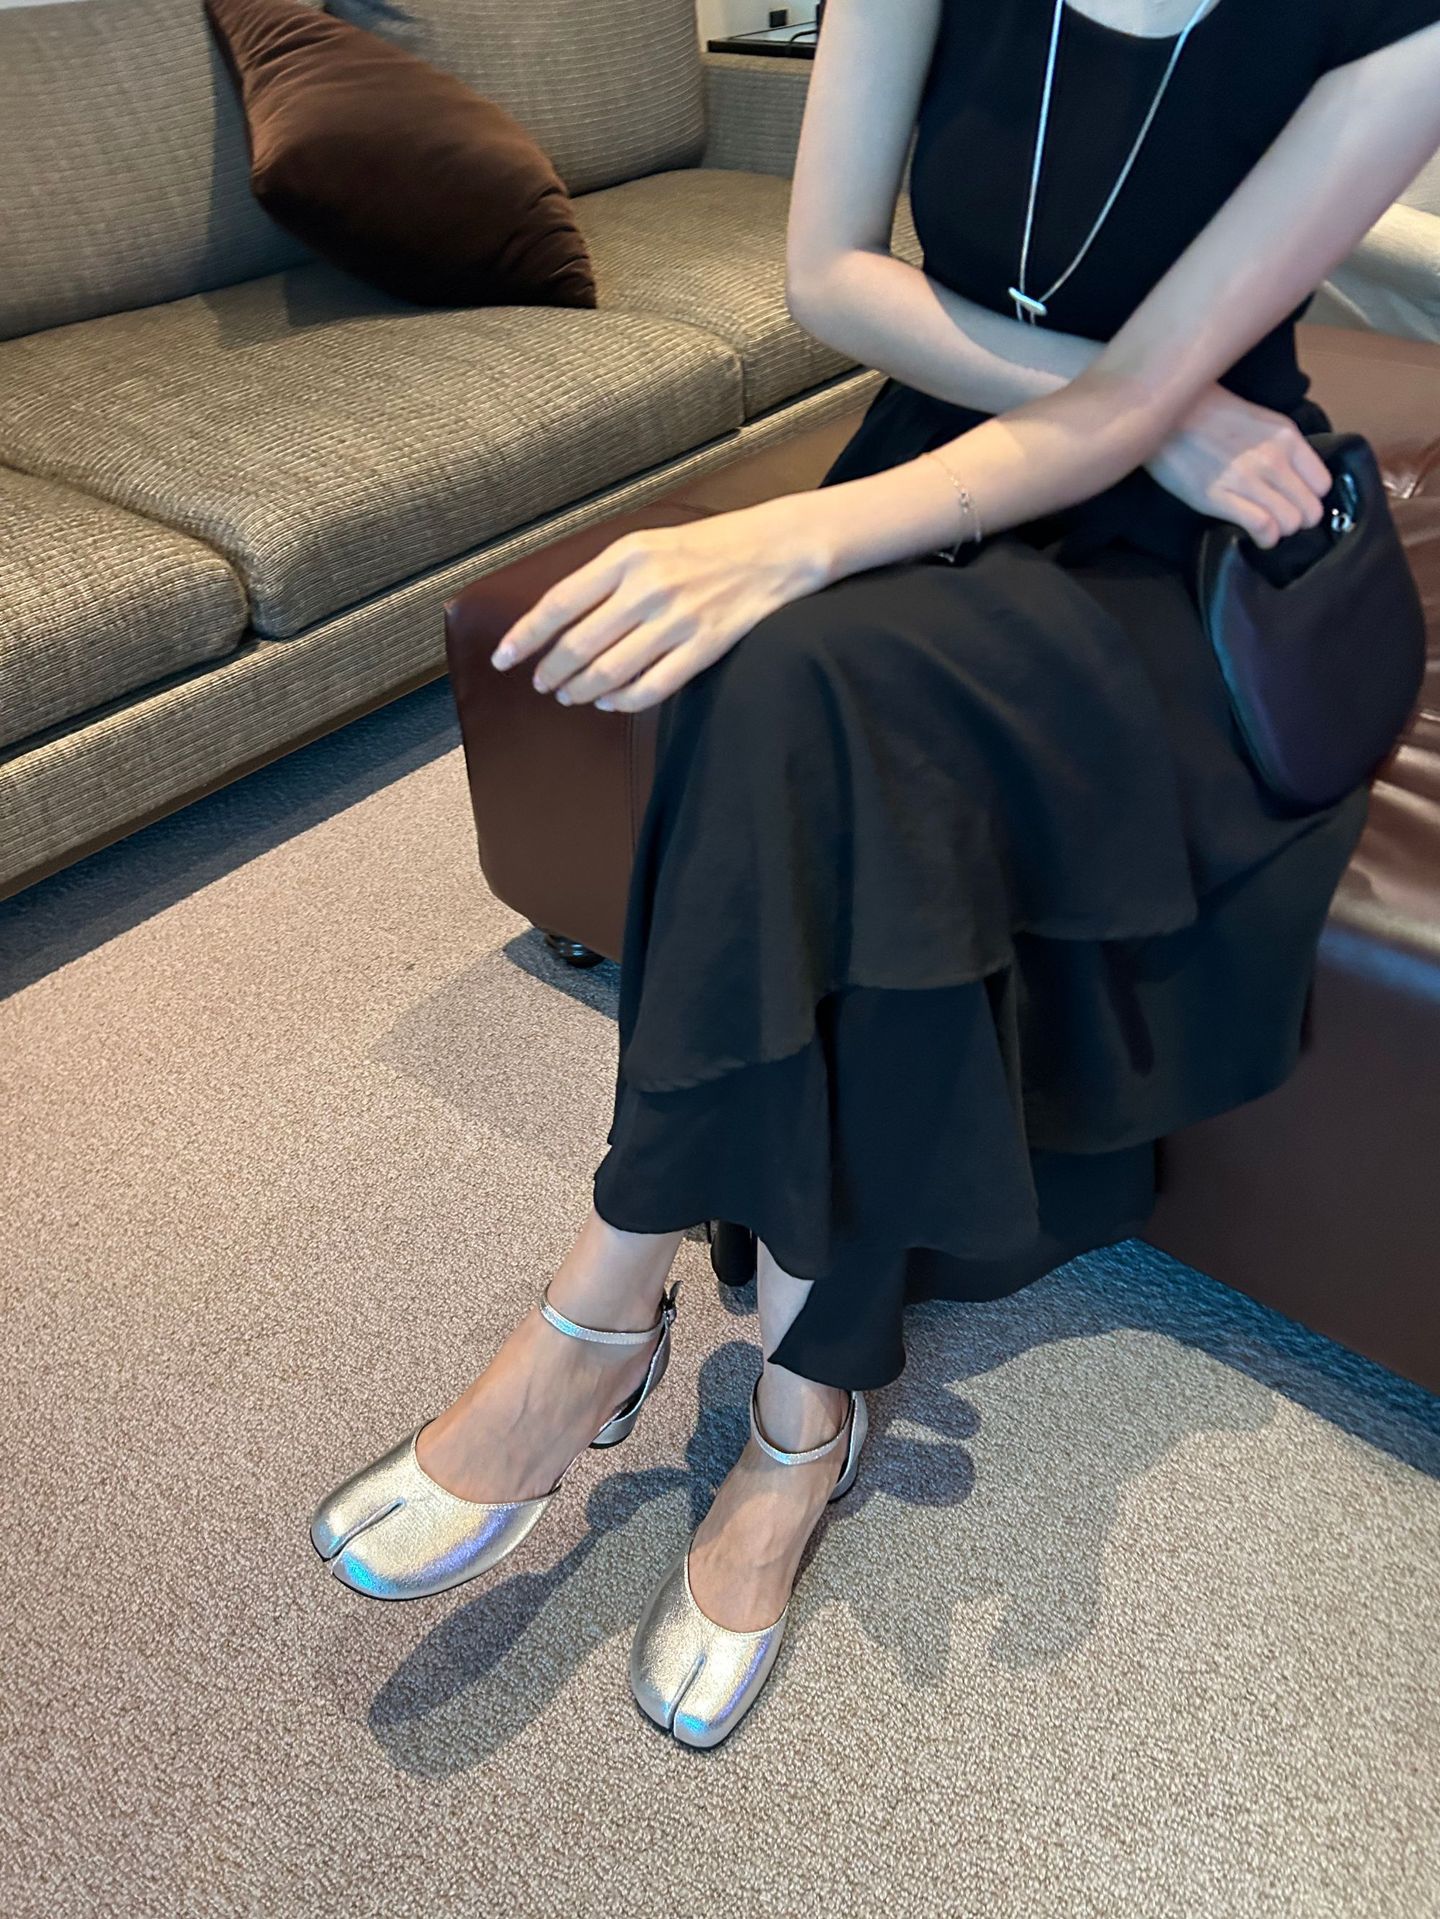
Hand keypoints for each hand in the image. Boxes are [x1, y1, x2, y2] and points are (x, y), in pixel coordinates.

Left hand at [490, 495, 834, 711]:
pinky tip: (610, 702)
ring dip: (583, 690)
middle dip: (552, 672)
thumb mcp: (649, 543)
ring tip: (571, 696)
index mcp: (626, 555)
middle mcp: (648, 586)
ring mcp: (678, 618)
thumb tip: (561, 619)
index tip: (502, 660)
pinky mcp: (705, 646)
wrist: (776, 548)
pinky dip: (623, 701)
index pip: (559, 603)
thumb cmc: (706, 546)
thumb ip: (606, 577)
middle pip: (580, 644)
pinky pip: (652, 687)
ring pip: (611, 671)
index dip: (525, 637)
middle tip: (543, 685)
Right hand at [1144, 384, 1334, 547]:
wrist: (1168, 412)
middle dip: (1298, 521)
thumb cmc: (1211, 415)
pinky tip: (1256, 536)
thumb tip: (1294, 479)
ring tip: (1266, 527)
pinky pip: (1262, 527)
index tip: (1296, 502)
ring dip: (1281, 532)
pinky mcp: (1219, 497)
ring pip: (1290, 523)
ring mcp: (1248, 479)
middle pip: (1310, 510)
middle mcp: (1274, 459)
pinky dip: (1265, 539)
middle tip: (1280, 519)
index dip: (1311, 499)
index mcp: (1287, 438)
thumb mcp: (1260, 421)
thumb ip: (1282, 448)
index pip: (1322, 485)